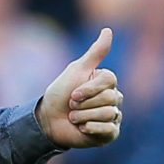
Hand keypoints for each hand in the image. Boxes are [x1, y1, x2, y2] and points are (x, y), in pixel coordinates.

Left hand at [38, 27, 123, 149]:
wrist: (48, 120)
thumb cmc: (61, 93)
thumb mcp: (76, 70)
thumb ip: (95, 52)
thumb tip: (108, 29)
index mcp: (108, 82)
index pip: (109, 80)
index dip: (88, 88)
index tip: (72, 94)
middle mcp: (115, 98)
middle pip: (109, 98)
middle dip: (84, 104)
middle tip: (72, 107)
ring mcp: (114, 116)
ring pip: (108, 113)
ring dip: (84, 116)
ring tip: (74, 118)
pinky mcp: (110, 133)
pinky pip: (109, 129)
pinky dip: (91, 128)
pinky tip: (82, 129)